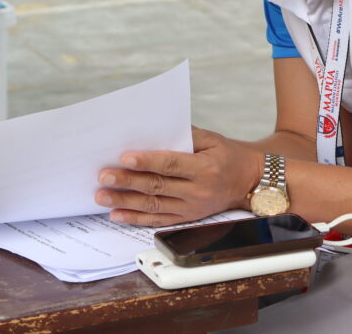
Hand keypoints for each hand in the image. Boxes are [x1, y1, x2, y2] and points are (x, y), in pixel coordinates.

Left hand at [95, 127, 263, 226]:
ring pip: (153, 206)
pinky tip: (117, 214)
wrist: (249, 182)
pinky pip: (158, 220)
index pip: (171, 164)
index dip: (147, 162)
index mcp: (205, 168)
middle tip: (104, 176)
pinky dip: (135, 218)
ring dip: (125, 202)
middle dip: (127, 182)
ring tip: (102, 196)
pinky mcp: (187, 218)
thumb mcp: (211, 139)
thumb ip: (184, 135)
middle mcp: (197, 191)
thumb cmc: (228, 155)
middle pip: (157, 186)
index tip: (124, 158)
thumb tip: (151, 131)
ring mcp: (191, 208)